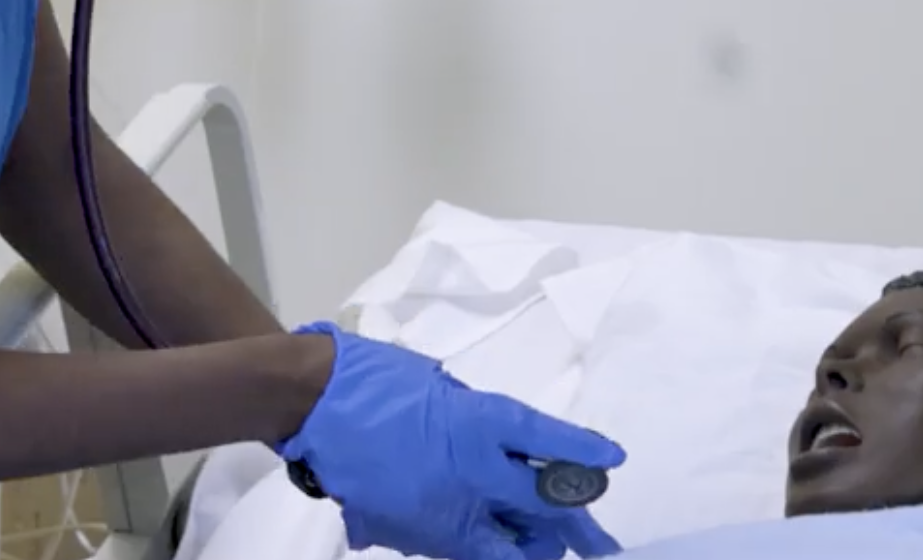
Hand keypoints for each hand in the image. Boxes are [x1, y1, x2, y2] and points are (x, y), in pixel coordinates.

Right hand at [279, 324, 624, 559]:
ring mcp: (439, 513)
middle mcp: (466, 475)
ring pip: (502, 549)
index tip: (613, 459)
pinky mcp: (411, 536)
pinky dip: (477, 543)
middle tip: (598, 544)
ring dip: (525, 544)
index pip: (544, 440)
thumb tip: (508, 446)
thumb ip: (478, 420)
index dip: (582, 452)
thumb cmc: (372, 379)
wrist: (309, 404)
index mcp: (474, 425)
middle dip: (574, 529)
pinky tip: (483, 533)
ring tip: (543, 543)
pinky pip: (460, 549)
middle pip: (540, 510)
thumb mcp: (440, 387)